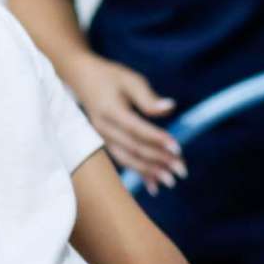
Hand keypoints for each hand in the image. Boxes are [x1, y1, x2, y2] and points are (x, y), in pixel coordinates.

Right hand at [69, 57, 185, 185]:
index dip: (157, 139)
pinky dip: (138, 173)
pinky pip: (123, 160)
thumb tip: (170, 107)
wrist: (81, 79)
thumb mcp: (130, 80)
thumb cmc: (110, 77)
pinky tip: (153, 186)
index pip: (136, 128)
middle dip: (158, 161)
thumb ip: (148, 98)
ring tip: (170, 181)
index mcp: (110, 110)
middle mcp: (104, 128)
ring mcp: (102, 137)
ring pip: (127, 159)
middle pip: (133, 148)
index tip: (178, 148)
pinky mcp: (105, 142)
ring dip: (149, 172)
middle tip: (181, 171)